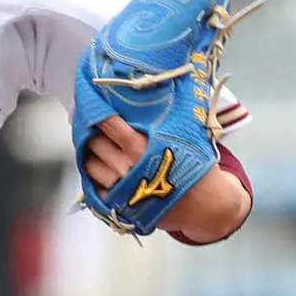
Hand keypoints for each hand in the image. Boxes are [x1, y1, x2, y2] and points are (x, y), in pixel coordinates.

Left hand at [84, 115, 250, 242]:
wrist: (208, 206)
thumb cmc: (194, 166)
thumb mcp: (181, 136)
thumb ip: (158, 118)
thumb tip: (143, 90)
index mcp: (141, 147)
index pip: (107, 123)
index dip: (94, 111)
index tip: (88, 102)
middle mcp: (128, 167)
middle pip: (94, 142)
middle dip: (92, 131)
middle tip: (93, 123)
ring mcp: (121, 187)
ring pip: (89, 164)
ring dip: (91, 154)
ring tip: (98, 146)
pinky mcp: (119, 205)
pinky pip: (93, 186)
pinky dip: (95, 176)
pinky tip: (103, 167)